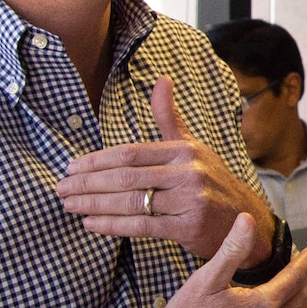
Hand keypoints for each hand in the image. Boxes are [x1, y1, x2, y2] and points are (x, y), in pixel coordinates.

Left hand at [56, 77, 272, 263]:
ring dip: (94, 204)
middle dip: (88, 183)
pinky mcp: (189, 228)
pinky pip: (142, 226)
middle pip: (126, 177)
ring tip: (68, 205)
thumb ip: (169, 117)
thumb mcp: (193, 147)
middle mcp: (188, 172)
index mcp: (184, 150)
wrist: (245, 221)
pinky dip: (112, 225)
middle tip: (60, 188)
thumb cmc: (211, 181)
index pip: (131, 153)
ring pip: (131, 202)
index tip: (71, 166)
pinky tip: (90, 223)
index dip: (97, 160)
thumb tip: (161, 79)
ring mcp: (190, 201)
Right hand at [138, 216, 306, 307]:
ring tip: (284, 289)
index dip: (305, 262)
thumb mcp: (207, 279)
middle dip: (302, 281)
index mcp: (264, 307)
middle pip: (299, 300)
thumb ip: (233, 249)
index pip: (296, 278)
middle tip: (299, 268)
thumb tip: (247, 220)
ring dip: (291, 303)